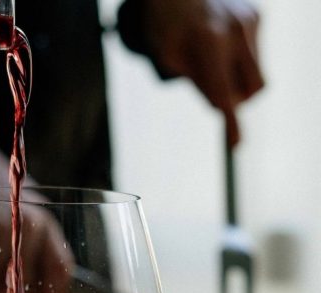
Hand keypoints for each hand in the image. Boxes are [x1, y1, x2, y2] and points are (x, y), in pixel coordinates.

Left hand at [129, 0, 264, 144]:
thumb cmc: (166, 27)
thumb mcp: (166, 57)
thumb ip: (193, 82)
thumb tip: (221, 104)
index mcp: (210, 41)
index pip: (224, 93)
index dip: (230, 122)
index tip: (235, 144)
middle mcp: (236, 29)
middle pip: (251, 90)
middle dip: (234, 99)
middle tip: (210, 89)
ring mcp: (250, 21)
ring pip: (257, 76)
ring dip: (238, 80)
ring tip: (213, 61)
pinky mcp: (257, 16)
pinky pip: (256, 57)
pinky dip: (240, 60)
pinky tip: (222, 45)